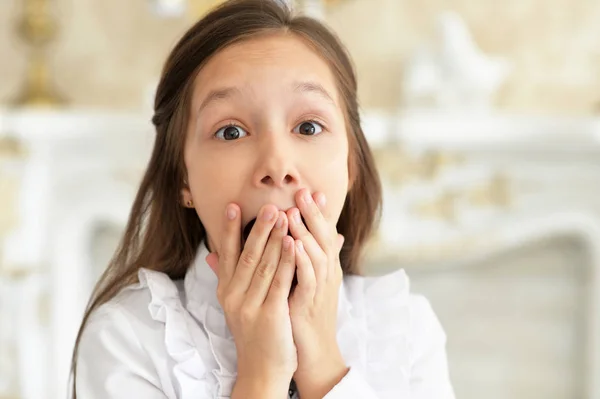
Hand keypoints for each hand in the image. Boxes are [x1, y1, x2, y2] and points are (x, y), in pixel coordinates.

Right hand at [206, 203, 296, 395]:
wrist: (262, 370)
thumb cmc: (254, 332)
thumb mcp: (236, 304)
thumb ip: (226, 277)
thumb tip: (210, 254)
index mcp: (226, 291)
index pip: (226, 254)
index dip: (230, 230)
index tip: (234, 206)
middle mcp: (233, 297)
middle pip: (246, 255)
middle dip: (258, 228)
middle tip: (269, 205)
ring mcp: (250, 306)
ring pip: (263, 265)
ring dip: (274, 238)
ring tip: (284, 215)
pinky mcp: (269, 315)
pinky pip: (279, 282)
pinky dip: (286, 260)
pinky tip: (293, 242)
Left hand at [286, 189, 348, 398]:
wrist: (312, 351)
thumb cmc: (306, 314)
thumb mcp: (307, 282)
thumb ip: (305, 258)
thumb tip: (310, 237)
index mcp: (324, 268)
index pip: (323, 234)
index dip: (318, 213)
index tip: (310, 190)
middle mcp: (327, 274)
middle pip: (323, 238)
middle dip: (313, 214)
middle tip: (303, 191)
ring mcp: (321, 288)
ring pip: (316, 254)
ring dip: (306, 232)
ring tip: (294, 212)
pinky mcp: (311, 302)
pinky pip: (309, 277)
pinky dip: (302, 259)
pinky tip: (293, 244)